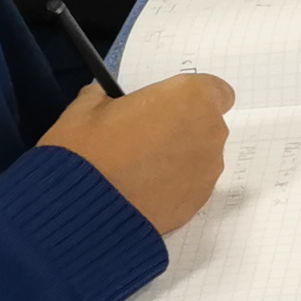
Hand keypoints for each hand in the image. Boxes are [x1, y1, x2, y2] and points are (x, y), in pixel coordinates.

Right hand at [42, 73, 234, 234]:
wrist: (84, 209)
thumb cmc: (88, 150)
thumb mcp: (86, 108)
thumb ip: (108, 96)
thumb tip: (106, 100)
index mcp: (192, 98)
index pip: (216, 91)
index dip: (192, 98)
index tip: (169, 106)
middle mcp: (210, 132)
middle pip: (206, 124)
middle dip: (182, 128)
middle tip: (144, 136)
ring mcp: (207, 170)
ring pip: (200, 156)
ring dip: (178, 157)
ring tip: (138, 167)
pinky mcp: (199, 202)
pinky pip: (190, 184)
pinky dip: (174, 184)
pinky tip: (142, 189)